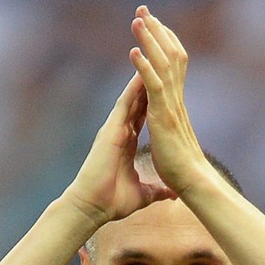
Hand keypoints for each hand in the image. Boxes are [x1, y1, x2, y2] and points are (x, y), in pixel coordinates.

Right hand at [65, 73, 169, 225]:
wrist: (92, 207)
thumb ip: (156, 190)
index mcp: (127, 144)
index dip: (153, 101)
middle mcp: (120, 132)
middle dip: (148, 82)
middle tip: (159, 61)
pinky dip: (133, 88)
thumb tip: (171, 194)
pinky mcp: (111, 130)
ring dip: (141, 77)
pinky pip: (124, 104)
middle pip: (138, 101)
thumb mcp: (143, 195)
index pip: (143, 117)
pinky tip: (141, 72)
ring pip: (131, 97)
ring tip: (151, 57)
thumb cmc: (112, 202)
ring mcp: (114, 129)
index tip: (165, 86)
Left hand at [129, 5, 206, 196]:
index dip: (164, 44)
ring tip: (138, 19)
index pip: (173, 67)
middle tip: (144, 9)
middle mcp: (175, 100)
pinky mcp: (164, 117)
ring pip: (161, 65)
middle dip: (156, 31)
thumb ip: (175, 138)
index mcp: (175, 106)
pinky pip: (153, 86)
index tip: (154, 25)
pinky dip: (144, 67)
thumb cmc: (184, 173)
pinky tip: (134, 51)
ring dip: (149, 40)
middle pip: (169, 56)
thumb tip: (178, 149)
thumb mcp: (175, 149)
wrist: (193, 184)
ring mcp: (170, 106)